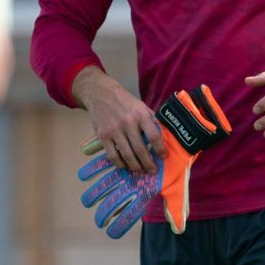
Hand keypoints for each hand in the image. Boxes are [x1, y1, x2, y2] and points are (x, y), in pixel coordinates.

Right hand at [78, 85, 230, 236]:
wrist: (100, 93)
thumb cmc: (125, 101)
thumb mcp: (141, 106)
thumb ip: (151, 120)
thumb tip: (163, 135)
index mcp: (141, 115)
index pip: (154, 136)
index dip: (160, 149)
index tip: (164, 157)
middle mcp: (128, 124)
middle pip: (140, 149)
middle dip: (148, 164)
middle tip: (153, 171)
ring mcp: (114, 131)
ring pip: (127, 155)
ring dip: (135, 167)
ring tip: (141, 171)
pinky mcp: (103, 136)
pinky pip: (112, 155)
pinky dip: (120, 164)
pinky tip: (126, 166)